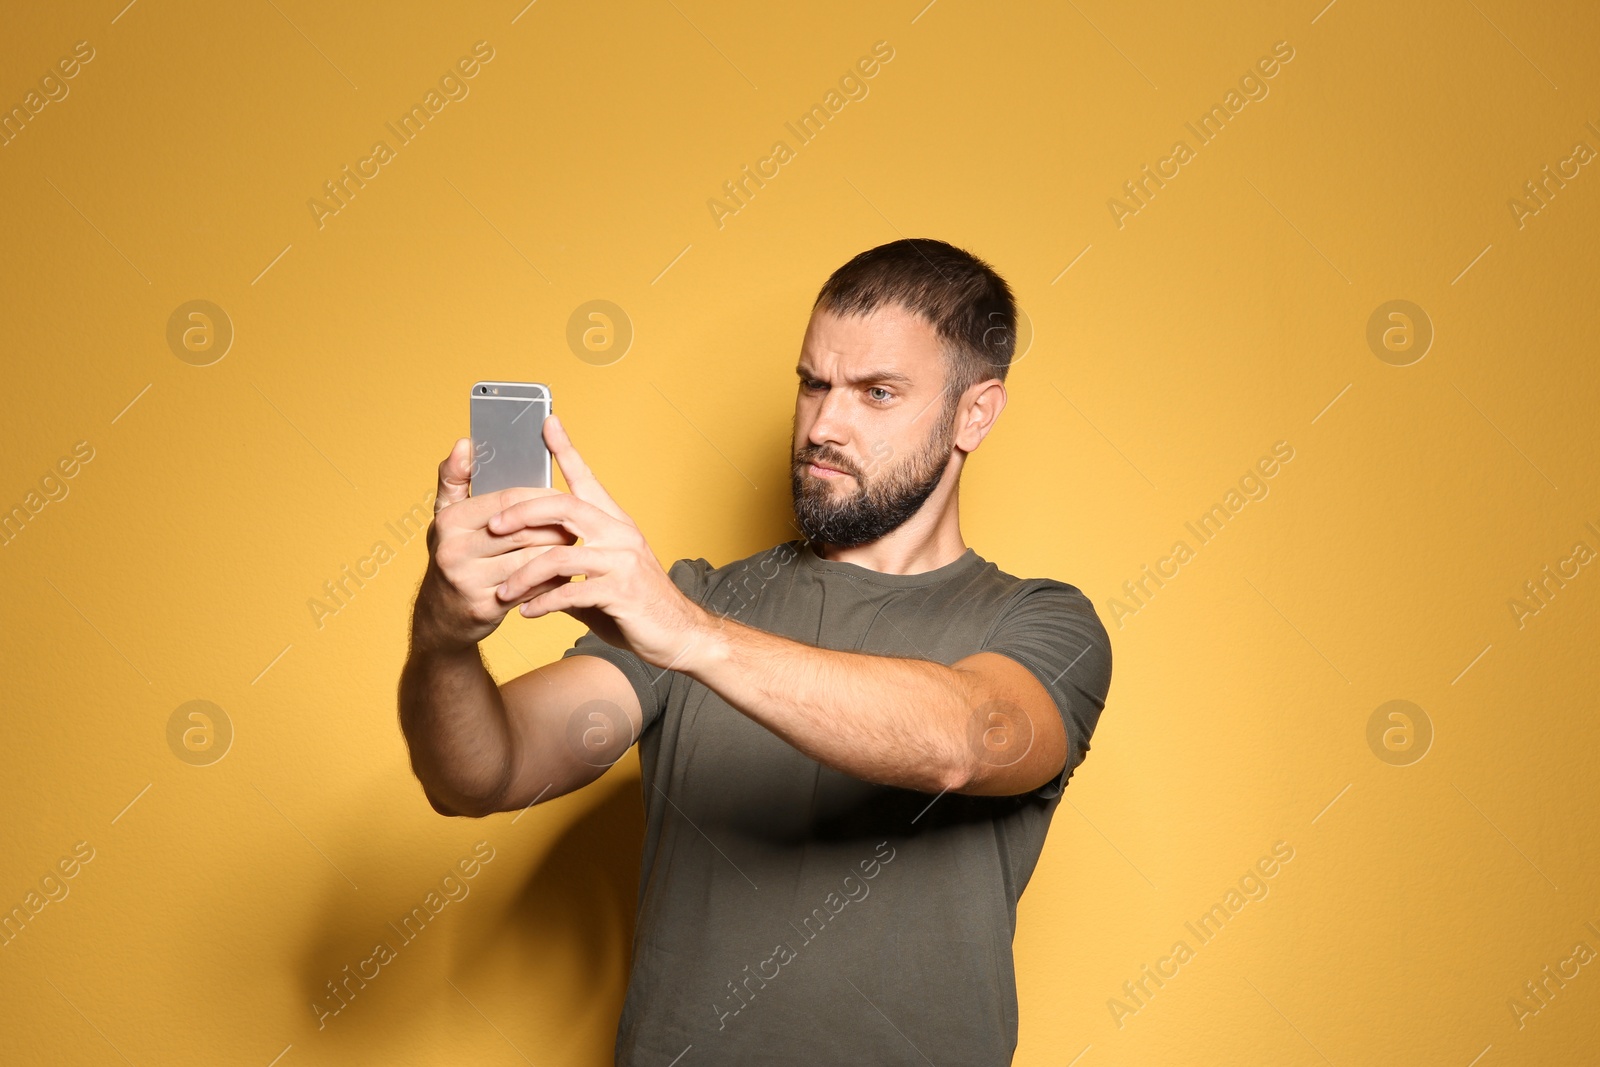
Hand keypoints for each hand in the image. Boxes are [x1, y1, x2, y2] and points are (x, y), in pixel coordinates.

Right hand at [412, 435, 576, 653]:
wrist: (441, 615)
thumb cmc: (453, 555)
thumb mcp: (446, 515)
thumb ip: (454, 477)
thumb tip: (465, 444)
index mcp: (450, 520)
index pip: (509, 500)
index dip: (541, 498)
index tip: (562, 497)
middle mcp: (455, 550)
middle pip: (524, 530)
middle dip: (556, 526)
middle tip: (576, 523)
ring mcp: (469, 581)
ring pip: (532, 560)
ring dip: (559, 553)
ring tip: (573, 546)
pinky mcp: (486, 607)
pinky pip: (533, 588)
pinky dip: (552, 579)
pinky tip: (561, 572)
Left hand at [488, 413, 711, 670]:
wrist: (678, 635)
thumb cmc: (638, 606)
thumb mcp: (602, 579)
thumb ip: (571, 569)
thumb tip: (534, 572)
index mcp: (615, 523)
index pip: (587, 479)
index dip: (566, 450)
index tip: (547, 423)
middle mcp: (620, 534)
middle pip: (564, 507)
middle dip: (522, 513)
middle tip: (492, 526)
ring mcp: (622, 561)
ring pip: (560, 555)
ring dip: (525, 574)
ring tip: (504, 592)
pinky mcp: (622, 591)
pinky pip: (572, 592)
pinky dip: (544, 603)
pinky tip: (527, 612)